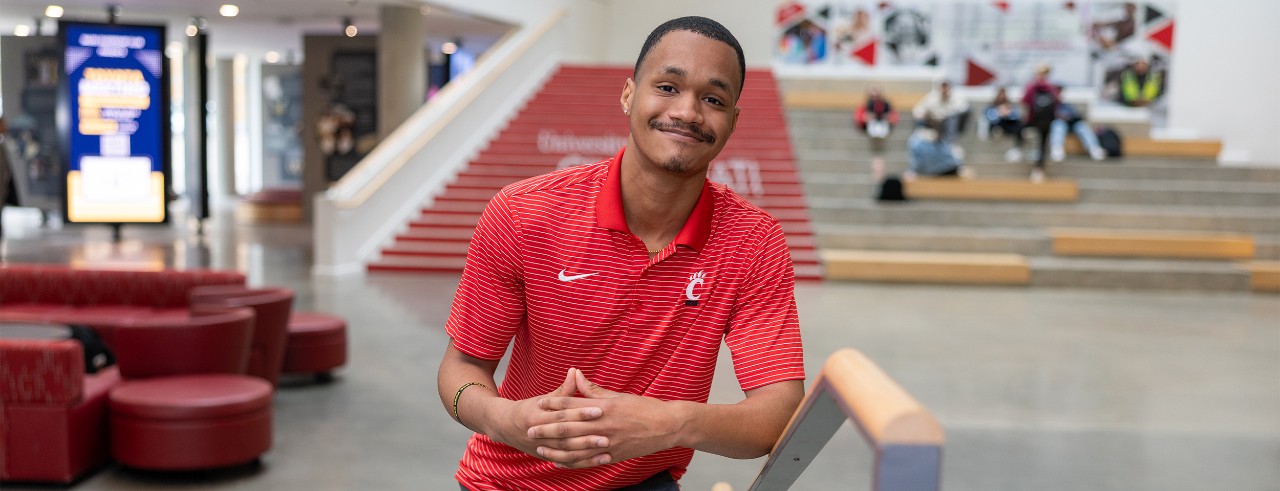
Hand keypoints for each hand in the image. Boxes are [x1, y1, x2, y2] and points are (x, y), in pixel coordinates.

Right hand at [486, 368, 607, 462]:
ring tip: (605, 448)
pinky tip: (598, 460)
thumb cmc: (527, 409)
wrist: (504, 427)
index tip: (599, 410)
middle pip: (565, 435)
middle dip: (586, 436)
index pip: (562, 414)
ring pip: (566, 451)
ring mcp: (541, 447)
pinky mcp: (546, 457)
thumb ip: (562, 389)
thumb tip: (575, 371)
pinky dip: (582, 462)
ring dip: (587, 451)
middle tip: (607, 434)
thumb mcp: (542, 398)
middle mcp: (538, 434)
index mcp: (537, 416)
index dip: (580, 412)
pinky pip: (566, 461)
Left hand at [528, 370, 684, 468]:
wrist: (668, 426)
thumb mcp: (618, 395)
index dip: (554, 404)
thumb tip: (575, 374)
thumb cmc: (644, 408)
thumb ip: (593, 389)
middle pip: (569, 428)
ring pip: (576, 448)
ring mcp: (608, 443)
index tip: (539, 404)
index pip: (573, 405)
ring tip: (540, 448)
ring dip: (556, 449)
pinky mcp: (613, 456)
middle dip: (548, 429)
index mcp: (604, 407)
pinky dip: (572, 463)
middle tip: (531, 429)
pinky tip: (560, 462)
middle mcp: (604, 426)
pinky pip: (588, 461)